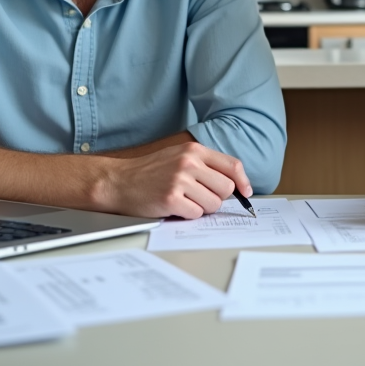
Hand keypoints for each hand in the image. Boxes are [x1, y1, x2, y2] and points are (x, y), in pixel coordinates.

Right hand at [104, 142, 252, 219]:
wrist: (119, 181)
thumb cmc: (151, 171)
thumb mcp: (179, 157)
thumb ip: (205, 165)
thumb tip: (235, 183)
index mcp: (194, 150)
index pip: (232, 166)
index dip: (243, 182)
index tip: (246, 192)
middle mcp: (189, 163)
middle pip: (226, 188)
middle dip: (217, 197)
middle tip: (199, 197)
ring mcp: (179, 180)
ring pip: (213, 204)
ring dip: (202, 208)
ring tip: (184, 201)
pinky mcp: (170, 199)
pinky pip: (196, 214)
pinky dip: (188, 215)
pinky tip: (174, 207)